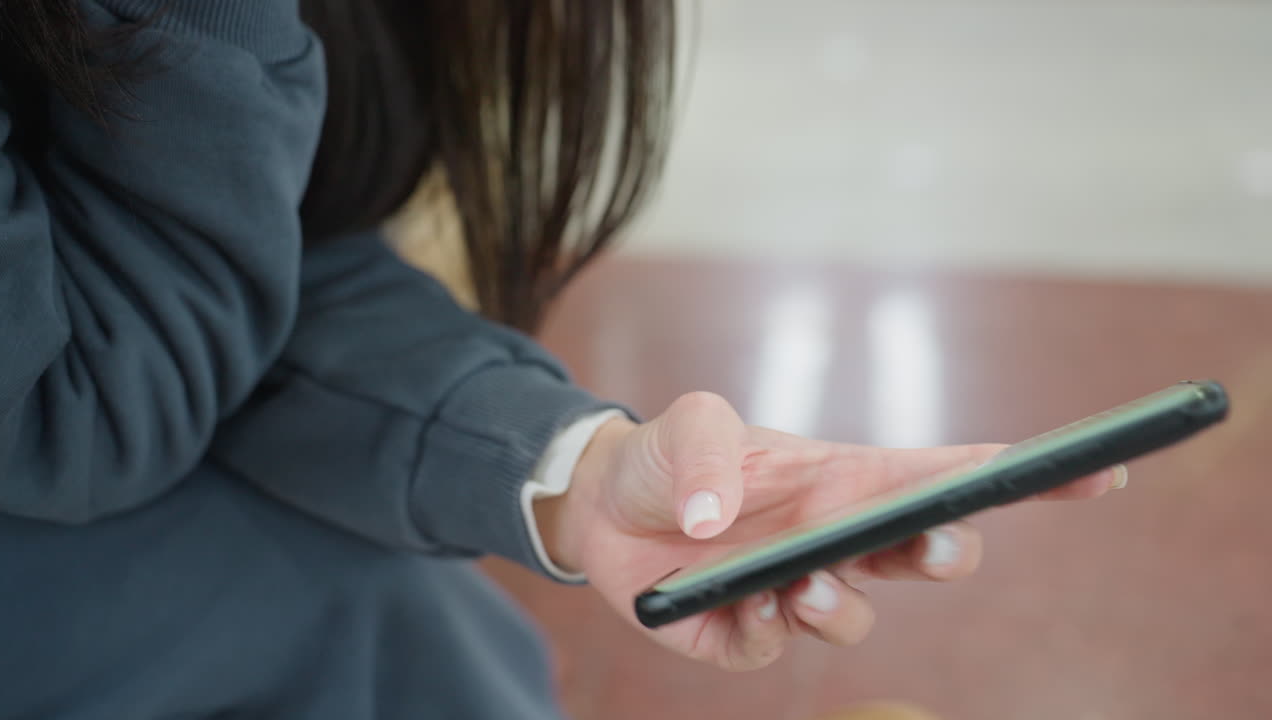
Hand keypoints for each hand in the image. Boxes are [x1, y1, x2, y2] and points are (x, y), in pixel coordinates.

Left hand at [535, 392, 1123, 670]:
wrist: (606, 505)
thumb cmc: (669, 456)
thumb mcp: (688, 425)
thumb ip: (708, 453)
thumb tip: (722, 524)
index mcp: (846, 479)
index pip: (950, 477)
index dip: (1028, 477)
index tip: (1098, 474)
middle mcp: (837, 537)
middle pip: (929, 554)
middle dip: (949, 554)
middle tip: (932, 545)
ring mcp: (799, 588)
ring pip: (859, 615)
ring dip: (842, 605)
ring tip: (799, 584)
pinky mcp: (750, 632)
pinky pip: (775, 645)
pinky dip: (762, 627)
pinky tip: (733, 599)